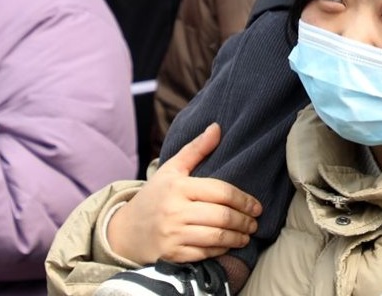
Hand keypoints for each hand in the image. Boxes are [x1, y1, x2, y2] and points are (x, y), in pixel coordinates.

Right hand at [105, 123, 261, 265]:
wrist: (125, 231)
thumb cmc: (155, 196)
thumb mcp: (171, 169)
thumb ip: (196, 149)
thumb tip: (217, 127)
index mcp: (178, 187)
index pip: (220, 192)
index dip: (243, 200)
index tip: (257, 206)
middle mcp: (175, 210)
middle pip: (221, 216)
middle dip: (243, 221)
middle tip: (254, 223)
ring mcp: (172, 234)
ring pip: (215, 237)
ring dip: (236, 238)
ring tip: (247, 235)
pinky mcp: (171, 255)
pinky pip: (203, 253)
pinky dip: (220, 251)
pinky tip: (228, 246)